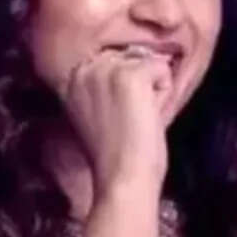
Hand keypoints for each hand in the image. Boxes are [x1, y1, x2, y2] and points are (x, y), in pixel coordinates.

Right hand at [61, 46, 171, 194]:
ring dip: (153, 91)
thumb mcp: (99, 113)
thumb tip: (138, 64)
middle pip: (132, 59)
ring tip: (137, 120)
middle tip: (129, 121)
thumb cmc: (117, 156)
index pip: (114, 62)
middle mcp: (84, 69)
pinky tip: (148, 116)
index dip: (128, 88)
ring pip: (149, 63)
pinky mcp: (129, 75)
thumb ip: (106, 88)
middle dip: (141, 87)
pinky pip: (163, 70)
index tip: (119, 117)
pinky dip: (164, 93)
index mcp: (72, 79)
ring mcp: (105, 69)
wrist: (123, 177)